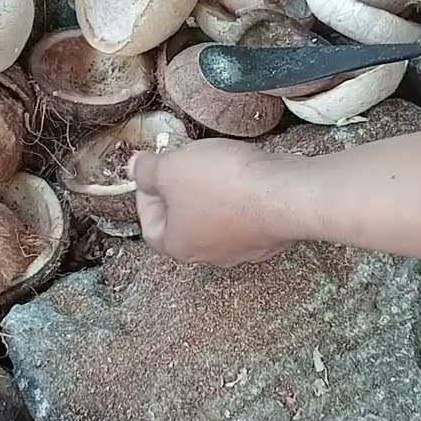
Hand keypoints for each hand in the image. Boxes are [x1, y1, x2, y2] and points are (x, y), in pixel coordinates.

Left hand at [128, 138, 295, 267]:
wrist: (286, 193)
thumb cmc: (223, 185)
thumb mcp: (171, 168)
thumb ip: (147, 169)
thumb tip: (134, 168)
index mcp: (179, 246)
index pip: (151, 228)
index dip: (146, 197)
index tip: (153, 172)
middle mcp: (211, 255)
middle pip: (185, 225)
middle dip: (181, 194)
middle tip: (184, 165)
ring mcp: (245, 249)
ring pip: (218, 221)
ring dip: (212, 195)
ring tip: (215, 166)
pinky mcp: (272, 236)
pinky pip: (247, 216)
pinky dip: (241, 197)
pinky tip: (245, 176)